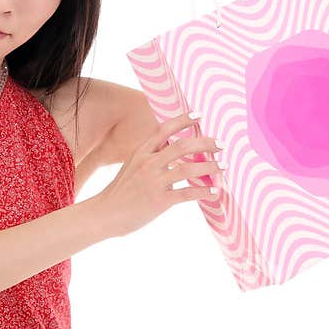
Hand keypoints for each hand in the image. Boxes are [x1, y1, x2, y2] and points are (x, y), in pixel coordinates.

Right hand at [93, 112, 223, 237]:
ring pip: (189, 168)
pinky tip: (214, 191)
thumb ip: (150, 158)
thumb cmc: (119, 192)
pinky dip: (203, 191)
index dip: (183, 120)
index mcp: (141, 152)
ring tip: (224, 167)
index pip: (164, 129)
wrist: (104, 214)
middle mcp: (149, 163)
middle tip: (222, 144)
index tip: (199, 114)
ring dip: (210, 167)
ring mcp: (154, 182)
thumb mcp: (131, 167)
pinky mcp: (160, 200)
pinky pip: (187, 193)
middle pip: (183, 146)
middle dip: (206, 143)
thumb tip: (173, 153)